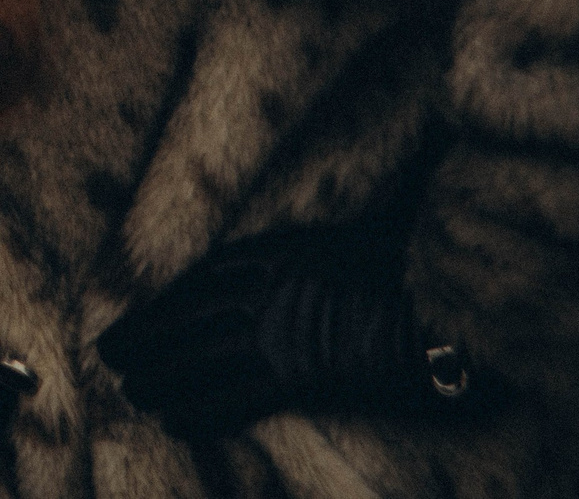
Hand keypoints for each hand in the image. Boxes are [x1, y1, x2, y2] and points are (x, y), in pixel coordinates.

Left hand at [98, 222, 479, 440]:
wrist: (470, 301)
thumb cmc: (439, 260)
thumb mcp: (394, 218)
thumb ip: (379, 195)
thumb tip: (402, 156)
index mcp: (291, 246)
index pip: (212, 271)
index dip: (173, 294)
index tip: (145, 308)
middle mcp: (274, 284)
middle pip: (193, 312)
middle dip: (149, 334)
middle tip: (109, 351)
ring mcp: (284, 329)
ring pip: (201, 355)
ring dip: (161, 376)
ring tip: (130, 391)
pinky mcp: (302, 373)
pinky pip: (237, 397)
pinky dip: (202, 411)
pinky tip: (175, 422)